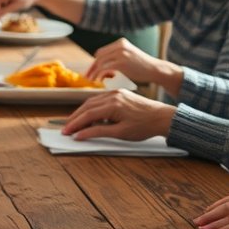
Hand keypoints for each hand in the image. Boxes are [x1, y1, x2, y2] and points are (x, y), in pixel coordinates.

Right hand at [61, 89, 175, 141]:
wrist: (162, 117)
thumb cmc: (144, 127)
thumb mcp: (120, 133)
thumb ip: (98, 132)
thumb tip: (80, 135)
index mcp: (113, 105)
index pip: (88, 114)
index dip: (75, 124)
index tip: (66, 132)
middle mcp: (112, 95)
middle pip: (87, 106)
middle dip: (75, 118)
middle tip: (66, 128)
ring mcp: (116, 93)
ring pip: (92, 102)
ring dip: (82, 112)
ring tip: (75, 124)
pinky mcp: (119, 94)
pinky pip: (100, 100)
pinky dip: (92, 108)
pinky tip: (90, 117)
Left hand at [86, 38, 171, 84]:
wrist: (155, 70)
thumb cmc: (142, 68)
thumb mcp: (127, 59)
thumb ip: (115, 61)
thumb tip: (102, 71)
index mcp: (121, 43)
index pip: (102, 51)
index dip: (95, 62)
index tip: (91, 70)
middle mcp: (120, 45)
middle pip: (99, 56)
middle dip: (92, 67)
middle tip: (87, 76)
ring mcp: (120, 53)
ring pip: (100, 62)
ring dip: (94, 72)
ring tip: (91, 80)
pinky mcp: (121, 62)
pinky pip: (104, 68)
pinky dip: (99, 75)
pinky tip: (99, 81)